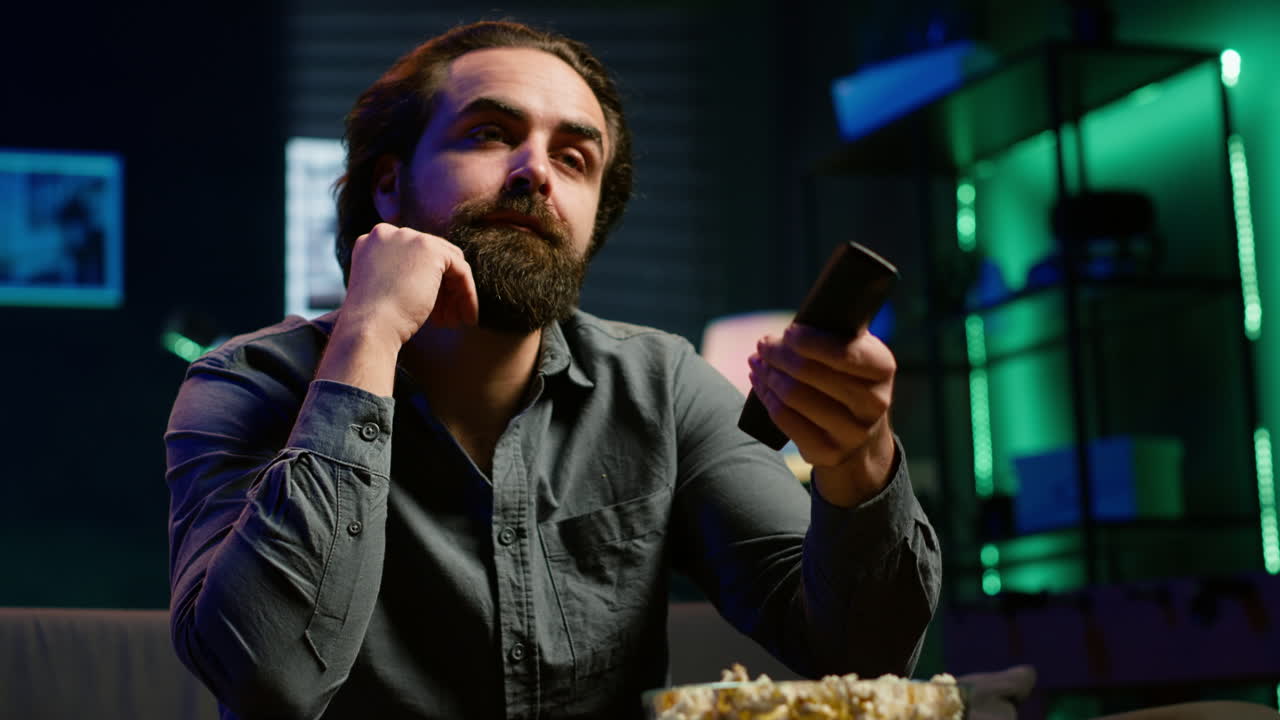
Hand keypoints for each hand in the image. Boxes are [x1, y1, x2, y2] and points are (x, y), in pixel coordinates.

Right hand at [341, 223, 479, 345]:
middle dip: (443, 289)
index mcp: (372, 242)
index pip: (410, 258)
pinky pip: (460, 270)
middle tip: (448, 316)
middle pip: (430, 259)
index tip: (433, 311)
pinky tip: (468, 316)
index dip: (425, 284)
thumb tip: (427, 283)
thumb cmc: (373, 321)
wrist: (368, 327)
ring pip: (448, 264)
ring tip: (458, 320)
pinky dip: (467, 293)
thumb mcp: (382, 290)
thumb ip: (399, 276)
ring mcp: (410, 238)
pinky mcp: (430, 249)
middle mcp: (389, 234)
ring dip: (456, 293)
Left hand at [748, 323, 896, 506]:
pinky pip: (784, 419)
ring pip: (793, 395)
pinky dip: (766, 397)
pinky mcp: (828, 452)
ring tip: (757, 362)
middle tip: (763, 345)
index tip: (787, 333)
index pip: (842, 352)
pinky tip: (760, 384)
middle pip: (808, 373)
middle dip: (778, 355)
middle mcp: (874, 403)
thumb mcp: (855, 353)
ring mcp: (853, 432)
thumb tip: (785, 334)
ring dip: (768, 375)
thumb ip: (833, 335)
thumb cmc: (849, 379)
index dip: (808, 341)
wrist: (861, 433)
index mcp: (883, 368)